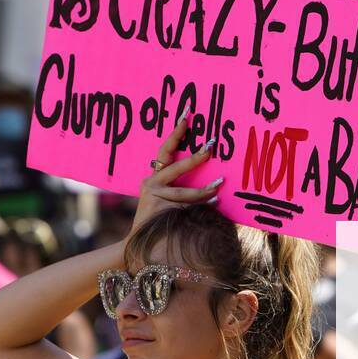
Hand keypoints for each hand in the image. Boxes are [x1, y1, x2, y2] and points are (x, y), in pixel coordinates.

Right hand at [130, 105, 221, 237]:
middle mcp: (151, 184)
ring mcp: (154, 198)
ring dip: (205, 189)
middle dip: (196, 157)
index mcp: (153, 177)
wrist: (137, 243)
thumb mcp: (165, 198)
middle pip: (176, 166)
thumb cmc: (156, 219)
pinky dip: (204, 206)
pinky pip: (188, 208)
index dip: (176, 132)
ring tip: (220, 183)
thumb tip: (209, 174)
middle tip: (211, 145)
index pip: (166, 149)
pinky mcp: (160, 212)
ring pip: (186, 192)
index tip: (187, 115)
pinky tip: (216, 202)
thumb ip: (179, 186)